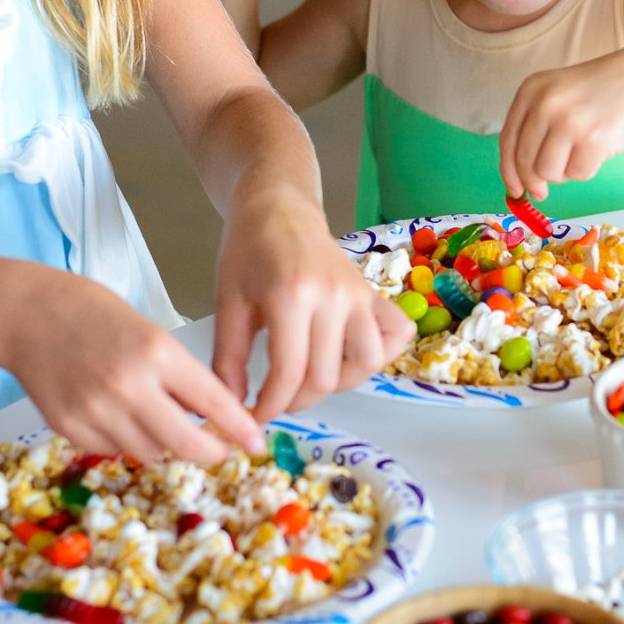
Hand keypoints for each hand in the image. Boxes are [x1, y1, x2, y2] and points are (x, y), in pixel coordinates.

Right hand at [1, 265, 264, 463]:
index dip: (240, 428)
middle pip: (187, 444)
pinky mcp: (70, 427)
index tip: (256, 442)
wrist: (24, 313)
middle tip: (220, 451)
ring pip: (151, 452)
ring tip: (153, 416)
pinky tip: (114, 413)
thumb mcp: (147, 329)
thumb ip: (175, 373)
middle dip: (212, 453)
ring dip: (164, 444)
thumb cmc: (90, 312)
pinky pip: (113, 450)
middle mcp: (130, 386)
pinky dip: (124, 440)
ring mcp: (97, 410)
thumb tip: (207, 417)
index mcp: (157, 352)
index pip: (213, 402)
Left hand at [212, 185, 413, 419]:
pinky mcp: (373, 293)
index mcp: (291, 297)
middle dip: (297, 401)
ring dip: (338, 383)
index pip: (289, 373)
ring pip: (366, 363)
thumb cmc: (248, 251)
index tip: (256, 416)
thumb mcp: (227, 302)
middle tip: (276, 399)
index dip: (271, 405)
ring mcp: (359, 294)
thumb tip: (232, 405)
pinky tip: (347, 354)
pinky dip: (378, 354)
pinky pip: (396, 335)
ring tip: (310, 376)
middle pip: (326, 377)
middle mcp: (332, 296)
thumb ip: (229, 357)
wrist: (278, 206)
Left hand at [500, 49, 623, 200]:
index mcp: (531, 90)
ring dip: (564, 172)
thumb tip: (521, 181)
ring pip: (548, 172)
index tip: (515, 189)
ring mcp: (569, 122)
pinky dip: (588, 169)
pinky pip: (578, 174)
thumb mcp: (561, 94)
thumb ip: (537, 127)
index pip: (508, 140)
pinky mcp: (594, 140)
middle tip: (543, 191)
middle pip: (524, 162)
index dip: (509, 171)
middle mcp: (545, 104)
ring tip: (582, 152)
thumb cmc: (607, 89)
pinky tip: (601, 148)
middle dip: (534, 182)